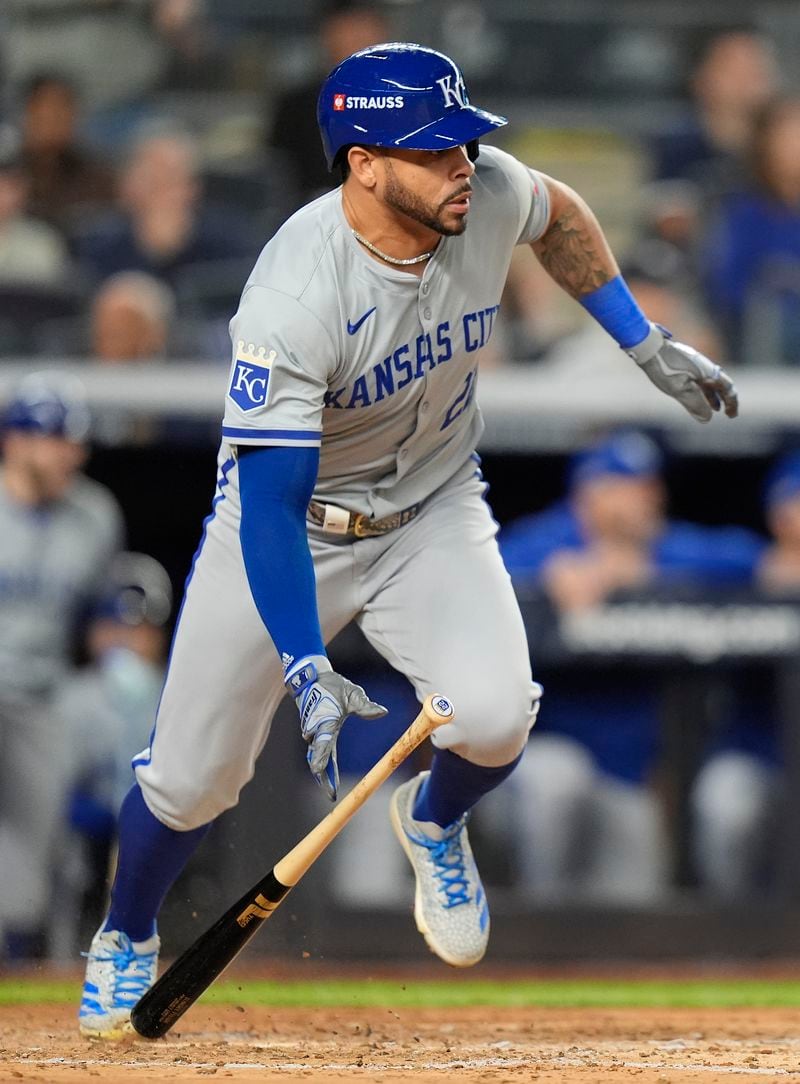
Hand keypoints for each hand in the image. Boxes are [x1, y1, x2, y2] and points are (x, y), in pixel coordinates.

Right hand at [285, 655, 387, 800]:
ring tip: (329, 787)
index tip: (319, 772)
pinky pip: (317, 750)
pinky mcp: (315, 732)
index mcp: (325, 721)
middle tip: (330, 793)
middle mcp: (316, 730)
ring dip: (322, 770)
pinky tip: (326, 774)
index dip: (321, 759)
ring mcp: (313, 732)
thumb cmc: (333, 686)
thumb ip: (366, 706)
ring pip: (316, 754)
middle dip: (323, 775)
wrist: (311, 678)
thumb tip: (383, 712)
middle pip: (317, 757)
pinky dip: (321, 761)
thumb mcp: (352, 694)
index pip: (322, 743)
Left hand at [626, 323, 737, 422]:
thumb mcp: (679, 389)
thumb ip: (694, 404)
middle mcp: (705, 366)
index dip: (731, 403)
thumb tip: (707, 418)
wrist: (649, 347)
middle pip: (721, 384)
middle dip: (725, 400)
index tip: (731, 416)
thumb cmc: (664, 368)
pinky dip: (702, 389)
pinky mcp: (685, 363)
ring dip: (714, 396)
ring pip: (710, 382)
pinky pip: (700, 379)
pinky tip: (696, 396)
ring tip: (715, 408)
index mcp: (708, 371)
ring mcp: (695, 364)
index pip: (728, 388)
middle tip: (727, 413)